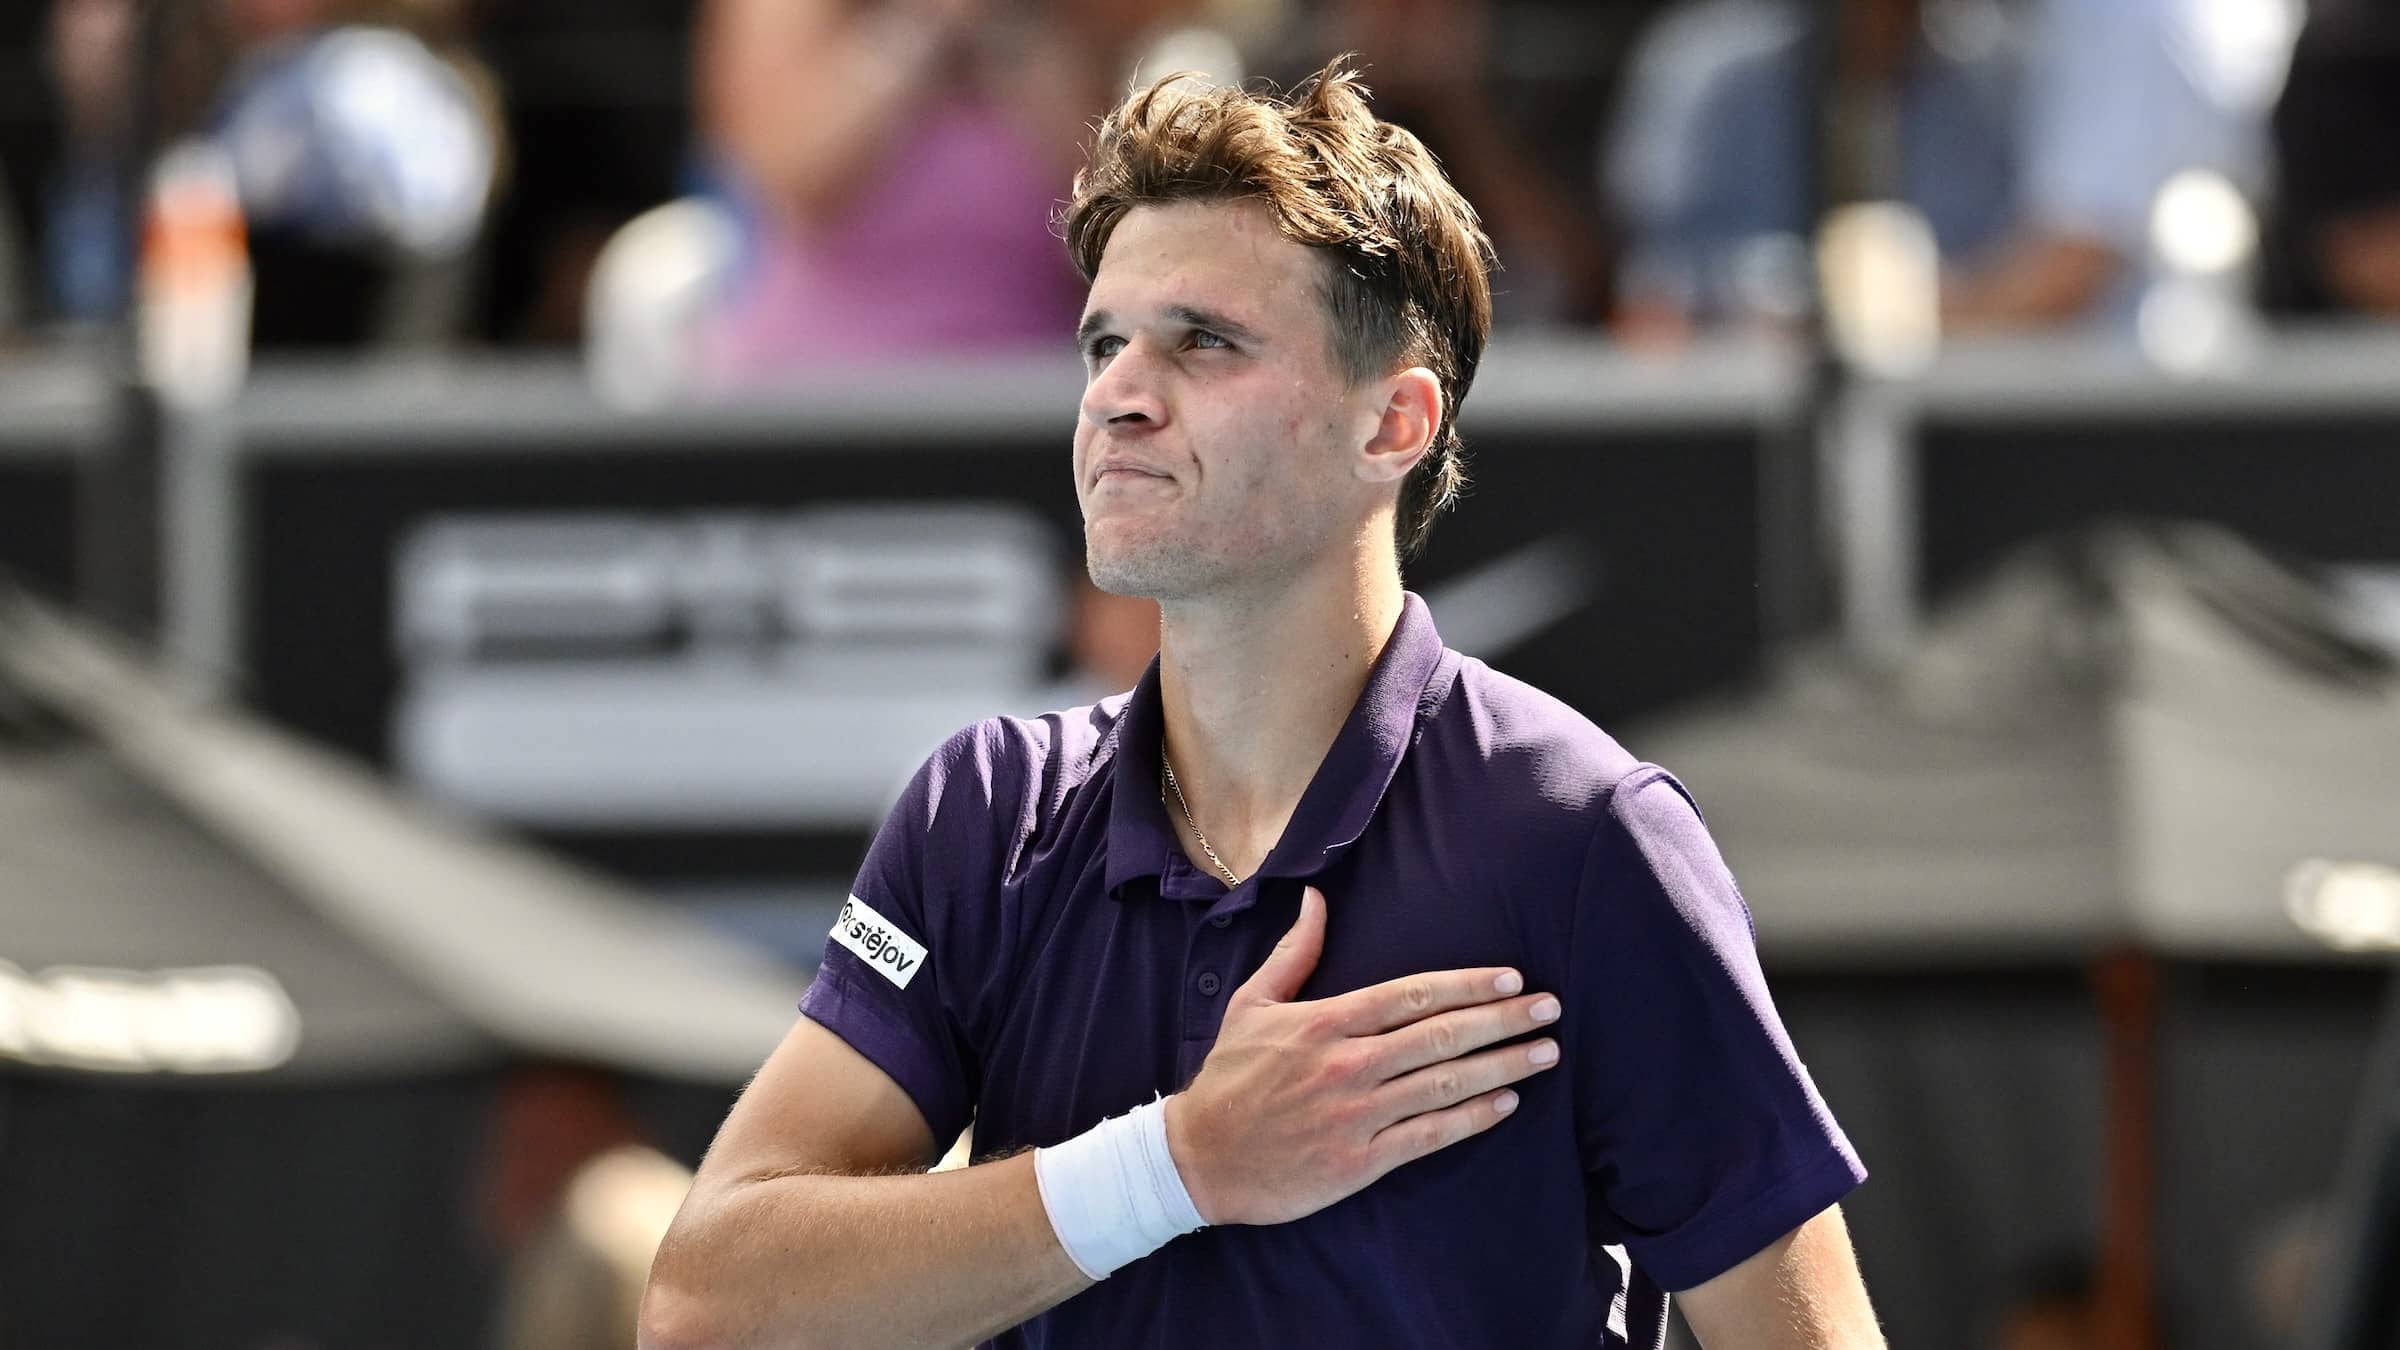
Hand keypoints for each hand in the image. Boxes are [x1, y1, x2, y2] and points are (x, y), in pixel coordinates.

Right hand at [1163, 885, 1561, 1226]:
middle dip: (1503, 1019)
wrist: (1199, 1159)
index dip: (1466, 985)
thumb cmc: (1229, 1078)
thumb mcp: (1251, 1004)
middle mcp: (1348, 1064)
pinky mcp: (1360, 1161)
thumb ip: (1293, 952)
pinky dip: (1472, 1119)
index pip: (1412, 995)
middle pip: (1441, 1035)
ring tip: (1545, 1053)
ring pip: (1445, 1084)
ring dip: (1502, 1067)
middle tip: (1550, 1008)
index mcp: (1326, 1022)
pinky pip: (1429, 1136)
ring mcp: (1357, 1114)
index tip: (1510, 978)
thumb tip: (1316, 899)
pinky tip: (1506, 1104)